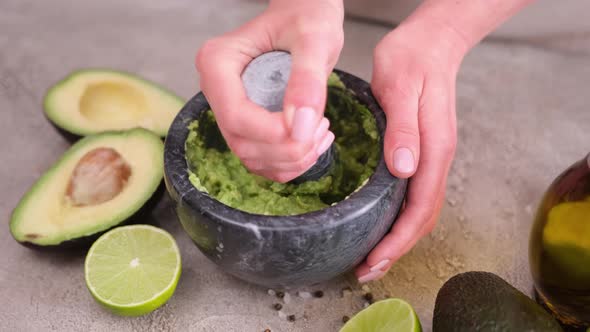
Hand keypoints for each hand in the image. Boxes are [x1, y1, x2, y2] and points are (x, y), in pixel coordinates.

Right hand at [195, 0, 343, 182]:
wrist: (305, 15)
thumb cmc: (306, 16)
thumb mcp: (314, 40)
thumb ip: (307, 81)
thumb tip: (300, 126)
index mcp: (217, 64)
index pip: (236, 116)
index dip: (273, 133)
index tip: (312, 125)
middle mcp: (216, 91)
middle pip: (242, 142)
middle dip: (286, 148)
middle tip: (322, 126)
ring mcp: (229, 110)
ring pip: (252, 158)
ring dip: (291, 159)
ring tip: (321, 131)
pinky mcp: (246, 125)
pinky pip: (262, 160)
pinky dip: (290, 163)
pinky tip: (315, 141)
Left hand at [355, 20, 467, 282]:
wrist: (431, 41)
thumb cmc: (412, 60)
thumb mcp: (400, 90)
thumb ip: (404, 130)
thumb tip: (404, 170)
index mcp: (433, 150)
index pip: (420, 208)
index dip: (398, 240)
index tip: (375, 259)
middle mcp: (436, 159)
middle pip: (423, 218)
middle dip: (397, 248)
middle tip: (368, 269)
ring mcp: (432, 156)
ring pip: (420, 209)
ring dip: (399, 236)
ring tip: (373, 255)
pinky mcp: (423, 151)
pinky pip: (415, 194)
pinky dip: (399, 216)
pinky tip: (380, 220)